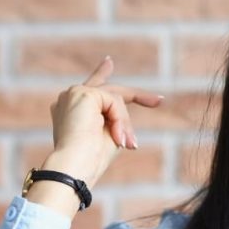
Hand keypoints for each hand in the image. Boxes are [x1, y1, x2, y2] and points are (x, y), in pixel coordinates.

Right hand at [46, 56, 164, 188]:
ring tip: (125, 144)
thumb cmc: (90, 159)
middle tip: (159, 100)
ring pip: (115, 99)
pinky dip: (120, 120)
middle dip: (137, 95)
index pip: (89, 87)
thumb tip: (123, 114)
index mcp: (71, 111)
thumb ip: (115, 118)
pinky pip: (115, 101)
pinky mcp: (83, 92)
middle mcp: (69, 98)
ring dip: (124, 124)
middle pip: (108, 89)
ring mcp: (74, 93)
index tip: (109, 61)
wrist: (74, 167)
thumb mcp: (109, 135)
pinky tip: (117, 137)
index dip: (101, 73)